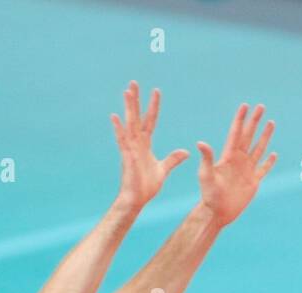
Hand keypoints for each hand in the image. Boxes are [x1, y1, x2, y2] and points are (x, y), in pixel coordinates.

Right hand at [111, 81, 188, 208]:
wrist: (137, 199)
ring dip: (128, 108)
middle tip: (134, 82)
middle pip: (136, 116)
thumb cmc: (146, 186)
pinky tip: (115, 116)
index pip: (150, 120)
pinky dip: (118, 129)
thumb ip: (173, 159)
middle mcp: (136, 143)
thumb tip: (186, 151)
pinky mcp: (127, 156)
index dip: (153, 106)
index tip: (156, 91)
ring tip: (127, 91)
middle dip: (136, 100)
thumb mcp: (163, 169)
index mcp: (145, 144)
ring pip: (129, 123)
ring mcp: (130, 148)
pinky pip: (122, 140)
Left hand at [196, 103, 276, 225]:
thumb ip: (207, 158)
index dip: (240, 119)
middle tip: (261, 106)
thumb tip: (200, 142)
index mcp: (228, 156)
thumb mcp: (206, 175)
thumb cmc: (209, 194)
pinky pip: (263, 169)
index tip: (245, 106)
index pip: (236, 133)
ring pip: (258, 148)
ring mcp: (247, 170)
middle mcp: (238, 160)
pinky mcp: (253, 182)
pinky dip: (269, 162)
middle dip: (255, 121)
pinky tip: (274, 154)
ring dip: (264, 136)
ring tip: (270, 123)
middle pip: (249, 136)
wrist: (217, 212)